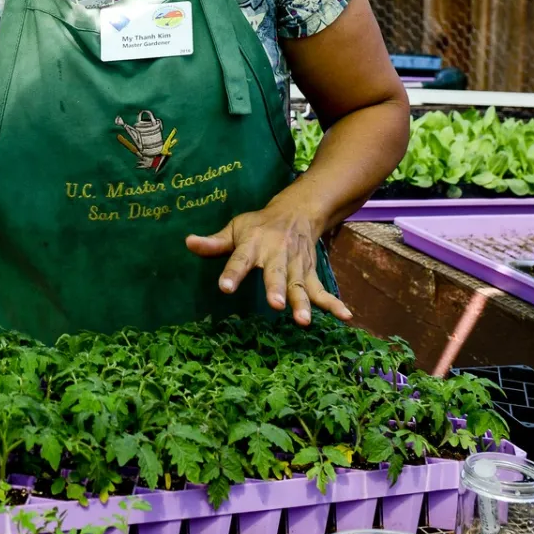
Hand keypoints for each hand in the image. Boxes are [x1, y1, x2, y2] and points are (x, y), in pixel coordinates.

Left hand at [185, 204, 350, 325]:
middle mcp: (276, 255)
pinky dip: (333, 304)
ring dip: (302, 303)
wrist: (297, 211)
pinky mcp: (310, 274)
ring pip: (300, 286)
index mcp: (253, 244)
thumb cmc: (258, 225)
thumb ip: (214, 242)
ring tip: (303, 322)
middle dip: (277, 289)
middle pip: (276, 274)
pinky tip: (345, 316)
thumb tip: (188, 242)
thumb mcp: (235, 228)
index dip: (232, 273)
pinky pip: (321, 291)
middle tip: (276, 305)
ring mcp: (296, 266)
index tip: (225, 287)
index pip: (240, 259)